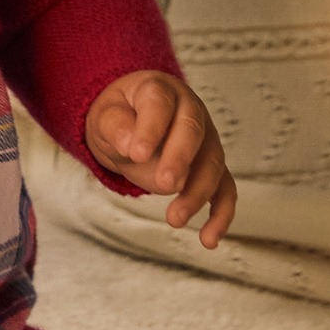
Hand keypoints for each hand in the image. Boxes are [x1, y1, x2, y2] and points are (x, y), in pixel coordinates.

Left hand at [84, 71, 236, 249]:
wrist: (132, 119)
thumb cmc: (120, 115)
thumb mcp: (105, 114)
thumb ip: (115, 125)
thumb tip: (130, 145)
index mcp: (161, 91)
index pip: (159, 104)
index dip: (151, 128)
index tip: (136, 153)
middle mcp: (190, 110)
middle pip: (193, 132)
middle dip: (181, 158)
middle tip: (163, 183)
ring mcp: (206, 139)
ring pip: (212, 163)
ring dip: (197, 192)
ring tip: (174, 218)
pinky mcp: (212, 166)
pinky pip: (224, 189)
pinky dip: (220, 215)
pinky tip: (209, 239)